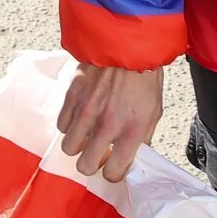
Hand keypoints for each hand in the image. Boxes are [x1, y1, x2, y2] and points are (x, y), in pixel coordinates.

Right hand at [56, 62, 163, 183]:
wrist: (129, 43)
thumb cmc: (144, 78)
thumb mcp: (154, 112)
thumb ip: (142, 138)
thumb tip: (132, 158)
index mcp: (131, 130)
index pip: (113, 172)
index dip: (112, 174)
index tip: (113, 166)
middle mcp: (106, 124)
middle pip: (84, 165)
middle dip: (91, 163)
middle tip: (97, 153)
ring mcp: (86, 110)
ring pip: (69, 147)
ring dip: (78, 144)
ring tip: (88, 134)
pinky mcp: (73, 96)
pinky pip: (62, 124)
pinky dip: (70, 125)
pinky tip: (81, 117)